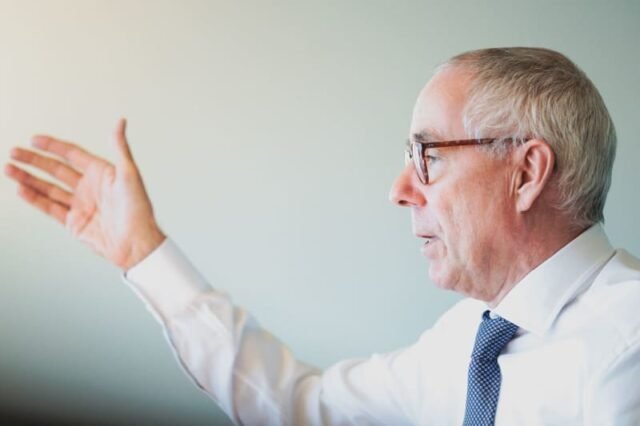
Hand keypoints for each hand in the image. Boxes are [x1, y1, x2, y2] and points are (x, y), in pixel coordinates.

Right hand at [5, 119, 165, 269]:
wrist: (137, 243)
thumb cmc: (139, 209)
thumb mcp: (129, 174)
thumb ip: (120, 147)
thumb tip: (120, 122)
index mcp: (102, 173)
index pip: (72, 154)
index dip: (53, 146)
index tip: (34, 139)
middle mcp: (90, 188)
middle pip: (56, 169)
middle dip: (34, 160)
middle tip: (14, 152)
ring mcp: (81, 205)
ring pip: (48, 188)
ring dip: (28, 178)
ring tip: (9, 168)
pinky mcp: (75, 222)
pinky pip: (50, 208)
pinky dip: (34, 199)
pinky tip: (21, 189)